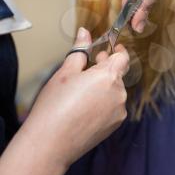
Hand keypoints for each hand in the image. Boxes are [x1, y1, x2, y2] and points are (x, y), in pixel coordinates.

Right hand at [0, 28, 128, 174]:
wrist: (51, 142)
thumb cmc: (55, 105)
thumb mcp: (66, 72)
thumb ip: (80, 50)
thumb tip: (85, 32)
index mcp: (109, 76)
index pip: (123, 57)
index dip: (117, 51)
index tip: (109, 50)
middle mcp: (119, 93)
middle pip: (119, 74)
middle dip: (107, 68)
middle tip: (91, 68)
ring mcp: (119, 111)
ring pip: (116, 91)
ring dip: (106, 87)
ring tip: (84, 91)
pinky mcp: (115, 125)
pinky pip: (114, 107)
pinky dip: (105, 102)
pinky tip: (87, 107)